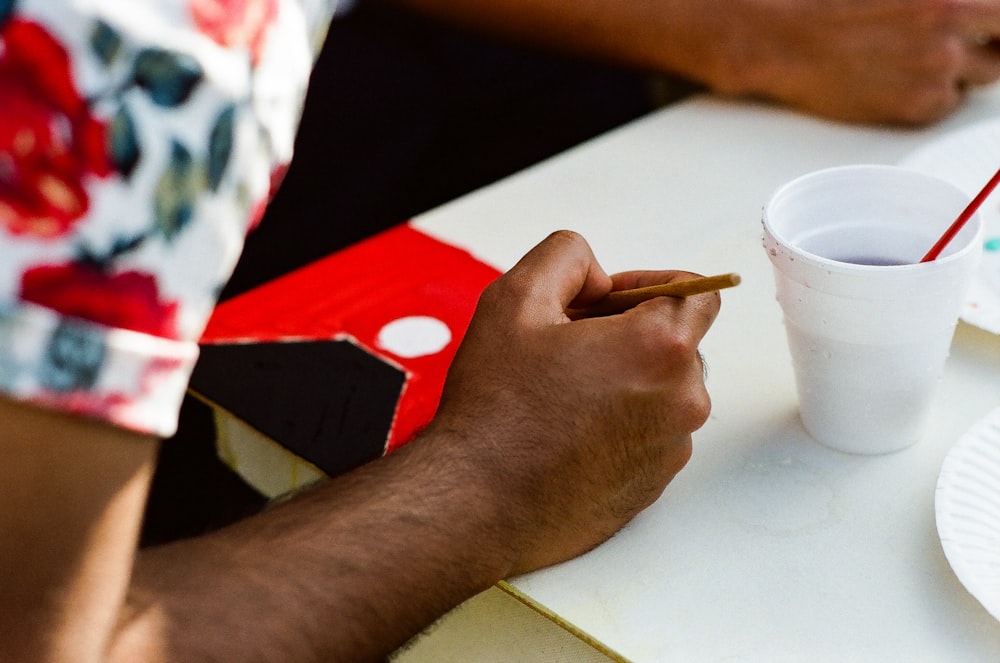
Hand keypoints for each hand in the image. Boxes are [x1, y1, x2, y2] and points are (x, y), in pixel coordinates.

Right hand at [426, 230, 719, 575]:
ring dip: (626, 379)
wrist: (479, 502)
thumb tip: (598, 276)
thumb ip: (566, 257)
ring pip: (662, 391)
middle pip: (677, 343)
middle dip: (630, 333)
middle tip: (567, 346)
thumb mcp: (515, 300)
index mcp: (658, 347)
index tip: (606, 300)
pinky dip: (621, 423)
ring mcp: (672, 448)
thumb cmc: (495, 407)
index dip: (649, 284)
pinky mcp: (655, 485)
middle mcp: (681, 399)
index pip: (697, 292)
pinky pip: (650, 435)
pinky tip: (567, 431)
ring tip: (563, 393)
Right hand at [715, 0, 999, 124]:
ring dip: (958, 75)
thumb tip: (965, 14)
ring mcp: (936, 75)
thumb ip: (942, 3)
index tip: (989, 33)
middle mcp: (951, 36)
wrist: (788, 42)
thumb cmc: (831, 9)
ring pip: (975, 83)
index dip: (996, 27)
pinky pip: (944, 107)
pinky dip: (930, 99)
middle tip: (971, 52)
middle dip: (989, 52)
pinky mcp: (916, 108)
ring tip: (915, 65)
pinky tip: (897, 83)